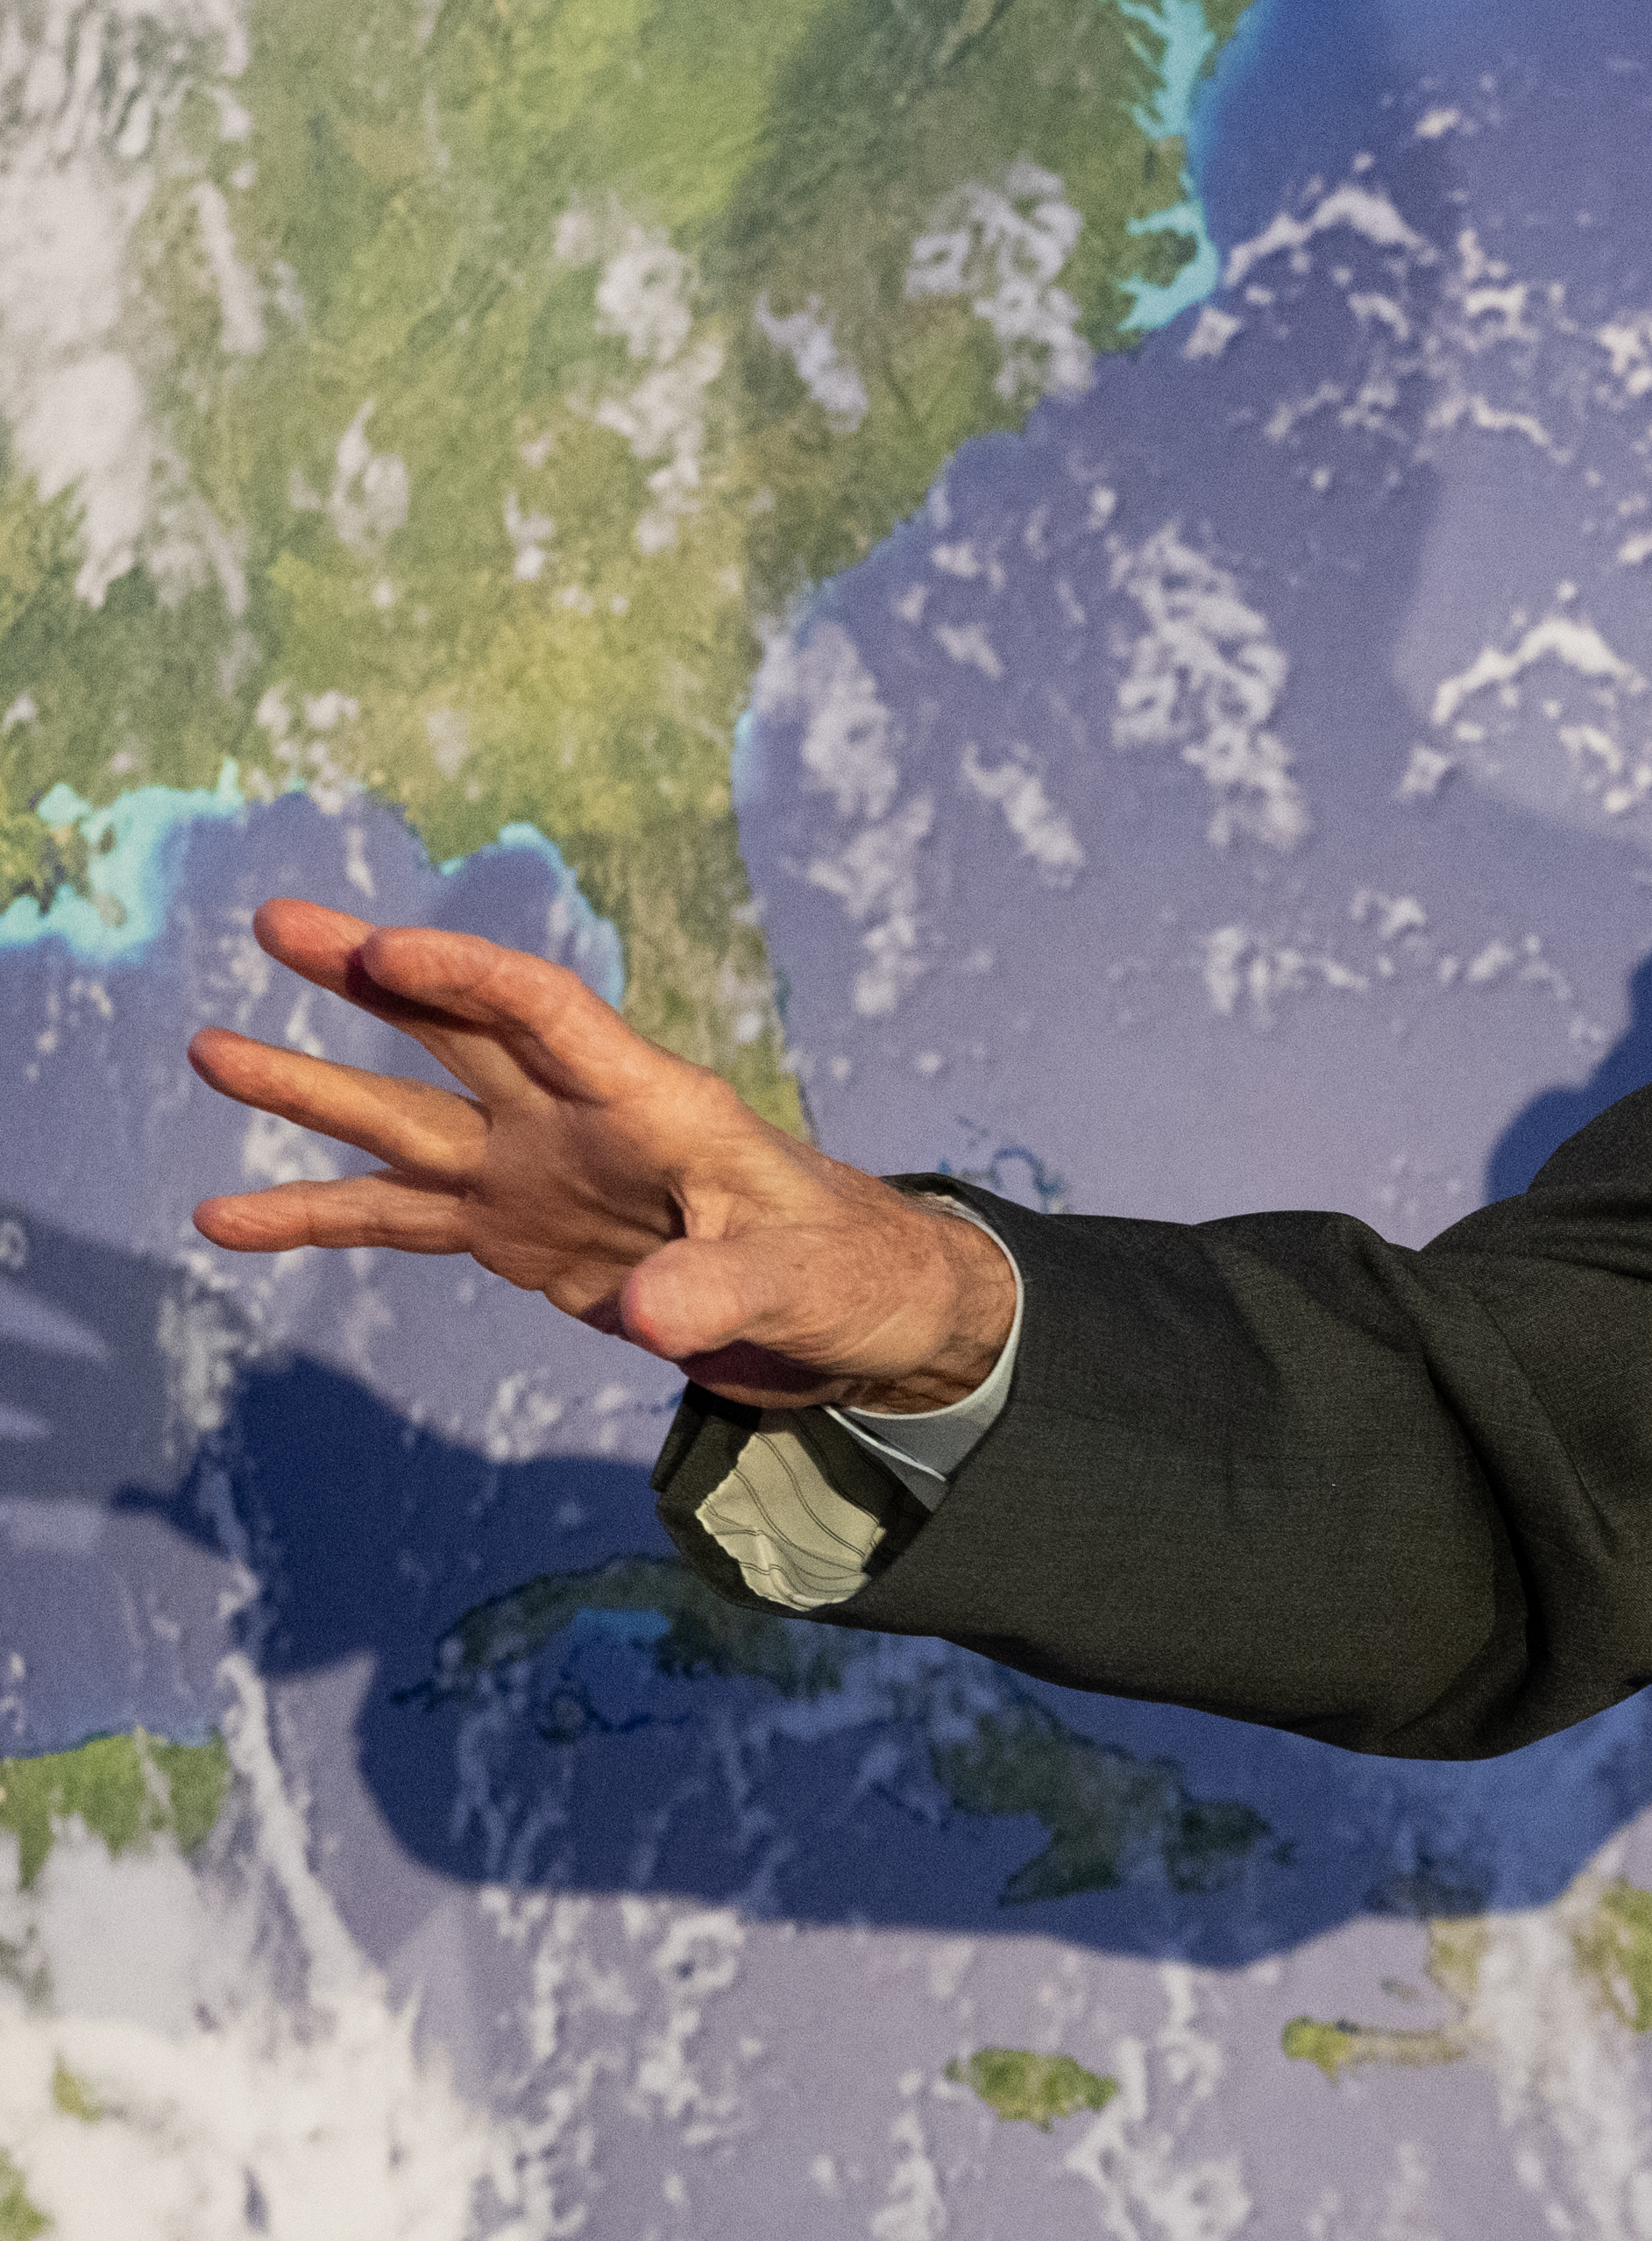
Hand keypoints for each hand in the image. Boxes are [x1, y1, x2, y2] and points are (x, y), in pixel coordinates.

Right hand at [187, 898, 1016, 1415]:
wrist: (854, 1319)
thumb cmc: (851, 1274)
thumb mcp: (806, 1285)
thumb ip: (728, 1290)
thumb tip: (650, 1317)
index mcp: (656, 1103)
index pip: (547, 1011)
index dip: (465, 976)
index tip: (382, 950)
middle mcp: (578, 1120)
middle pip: (456, 1030)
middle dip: (367, 976)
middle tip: (275, 921)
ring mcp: (537, 1172)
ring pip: (404, 1118)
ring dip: (309, 1087)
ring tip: (209, 1050)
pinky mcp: (516, 1234)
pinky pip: (398, 1218)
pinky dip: (315, 1217)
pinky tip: (226, 1218)